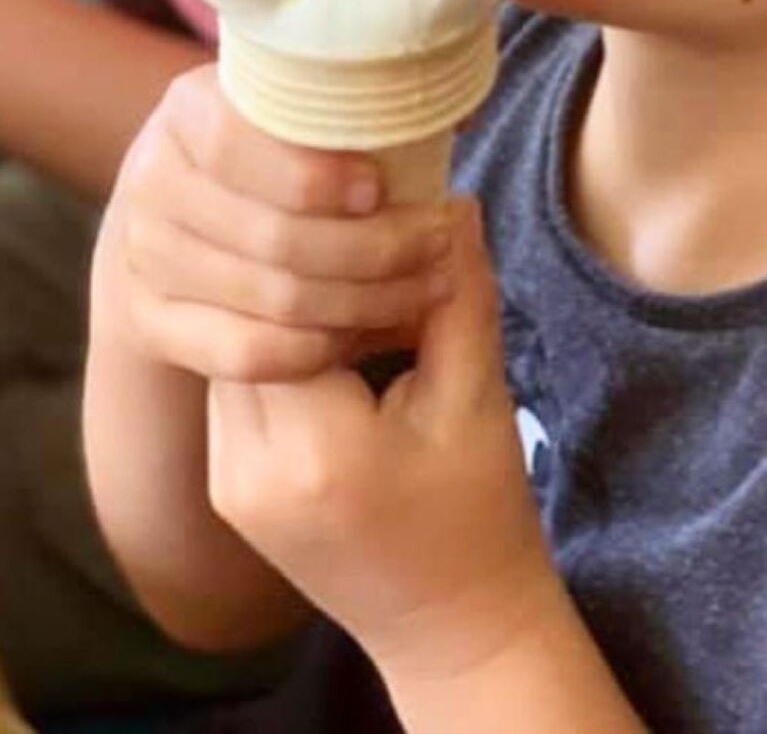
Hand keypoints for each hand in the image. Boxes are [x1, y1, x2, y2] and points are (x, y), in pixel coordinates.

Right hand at [95, 63, 459, 381]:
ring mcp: (144, 257)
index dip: (317, 176)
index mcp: (190, 108)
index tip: (381, 189)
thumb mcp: (293, 109)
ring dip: (364, 301)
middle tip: (438, 244)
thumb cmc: (269, 150)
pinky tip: (365, 332)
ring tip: (426, 287)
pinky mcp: (149, 322)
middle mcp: (154, 180)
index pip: (242, 145)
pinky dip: (315, 348)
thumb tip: (452, 110)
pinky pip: (243, 352)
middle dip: (375, 248)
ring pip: (271, 299)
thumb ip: (360, 103)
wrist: (176, 218)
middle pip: (272, 236)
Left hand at [207, 199, 554, 683]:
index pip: (295, 304)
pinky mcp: (228, 486)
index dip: (337, 252)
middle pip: (252, 322)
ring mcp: (229, 484)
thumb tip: (451, 200)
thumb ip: (458, 295)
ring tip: (347, 275)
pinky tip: (331, 330)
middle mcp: (248, 470)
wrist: (451, 625)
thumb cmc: (478, 513)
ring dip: (288, 305)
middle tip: (360, 229)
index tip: (385, 219)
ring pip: (237, 347)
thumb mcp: (479, 396)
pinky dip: (280, 346)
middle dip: (305, 270)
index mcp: (314, 452)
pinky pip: (239, 384)